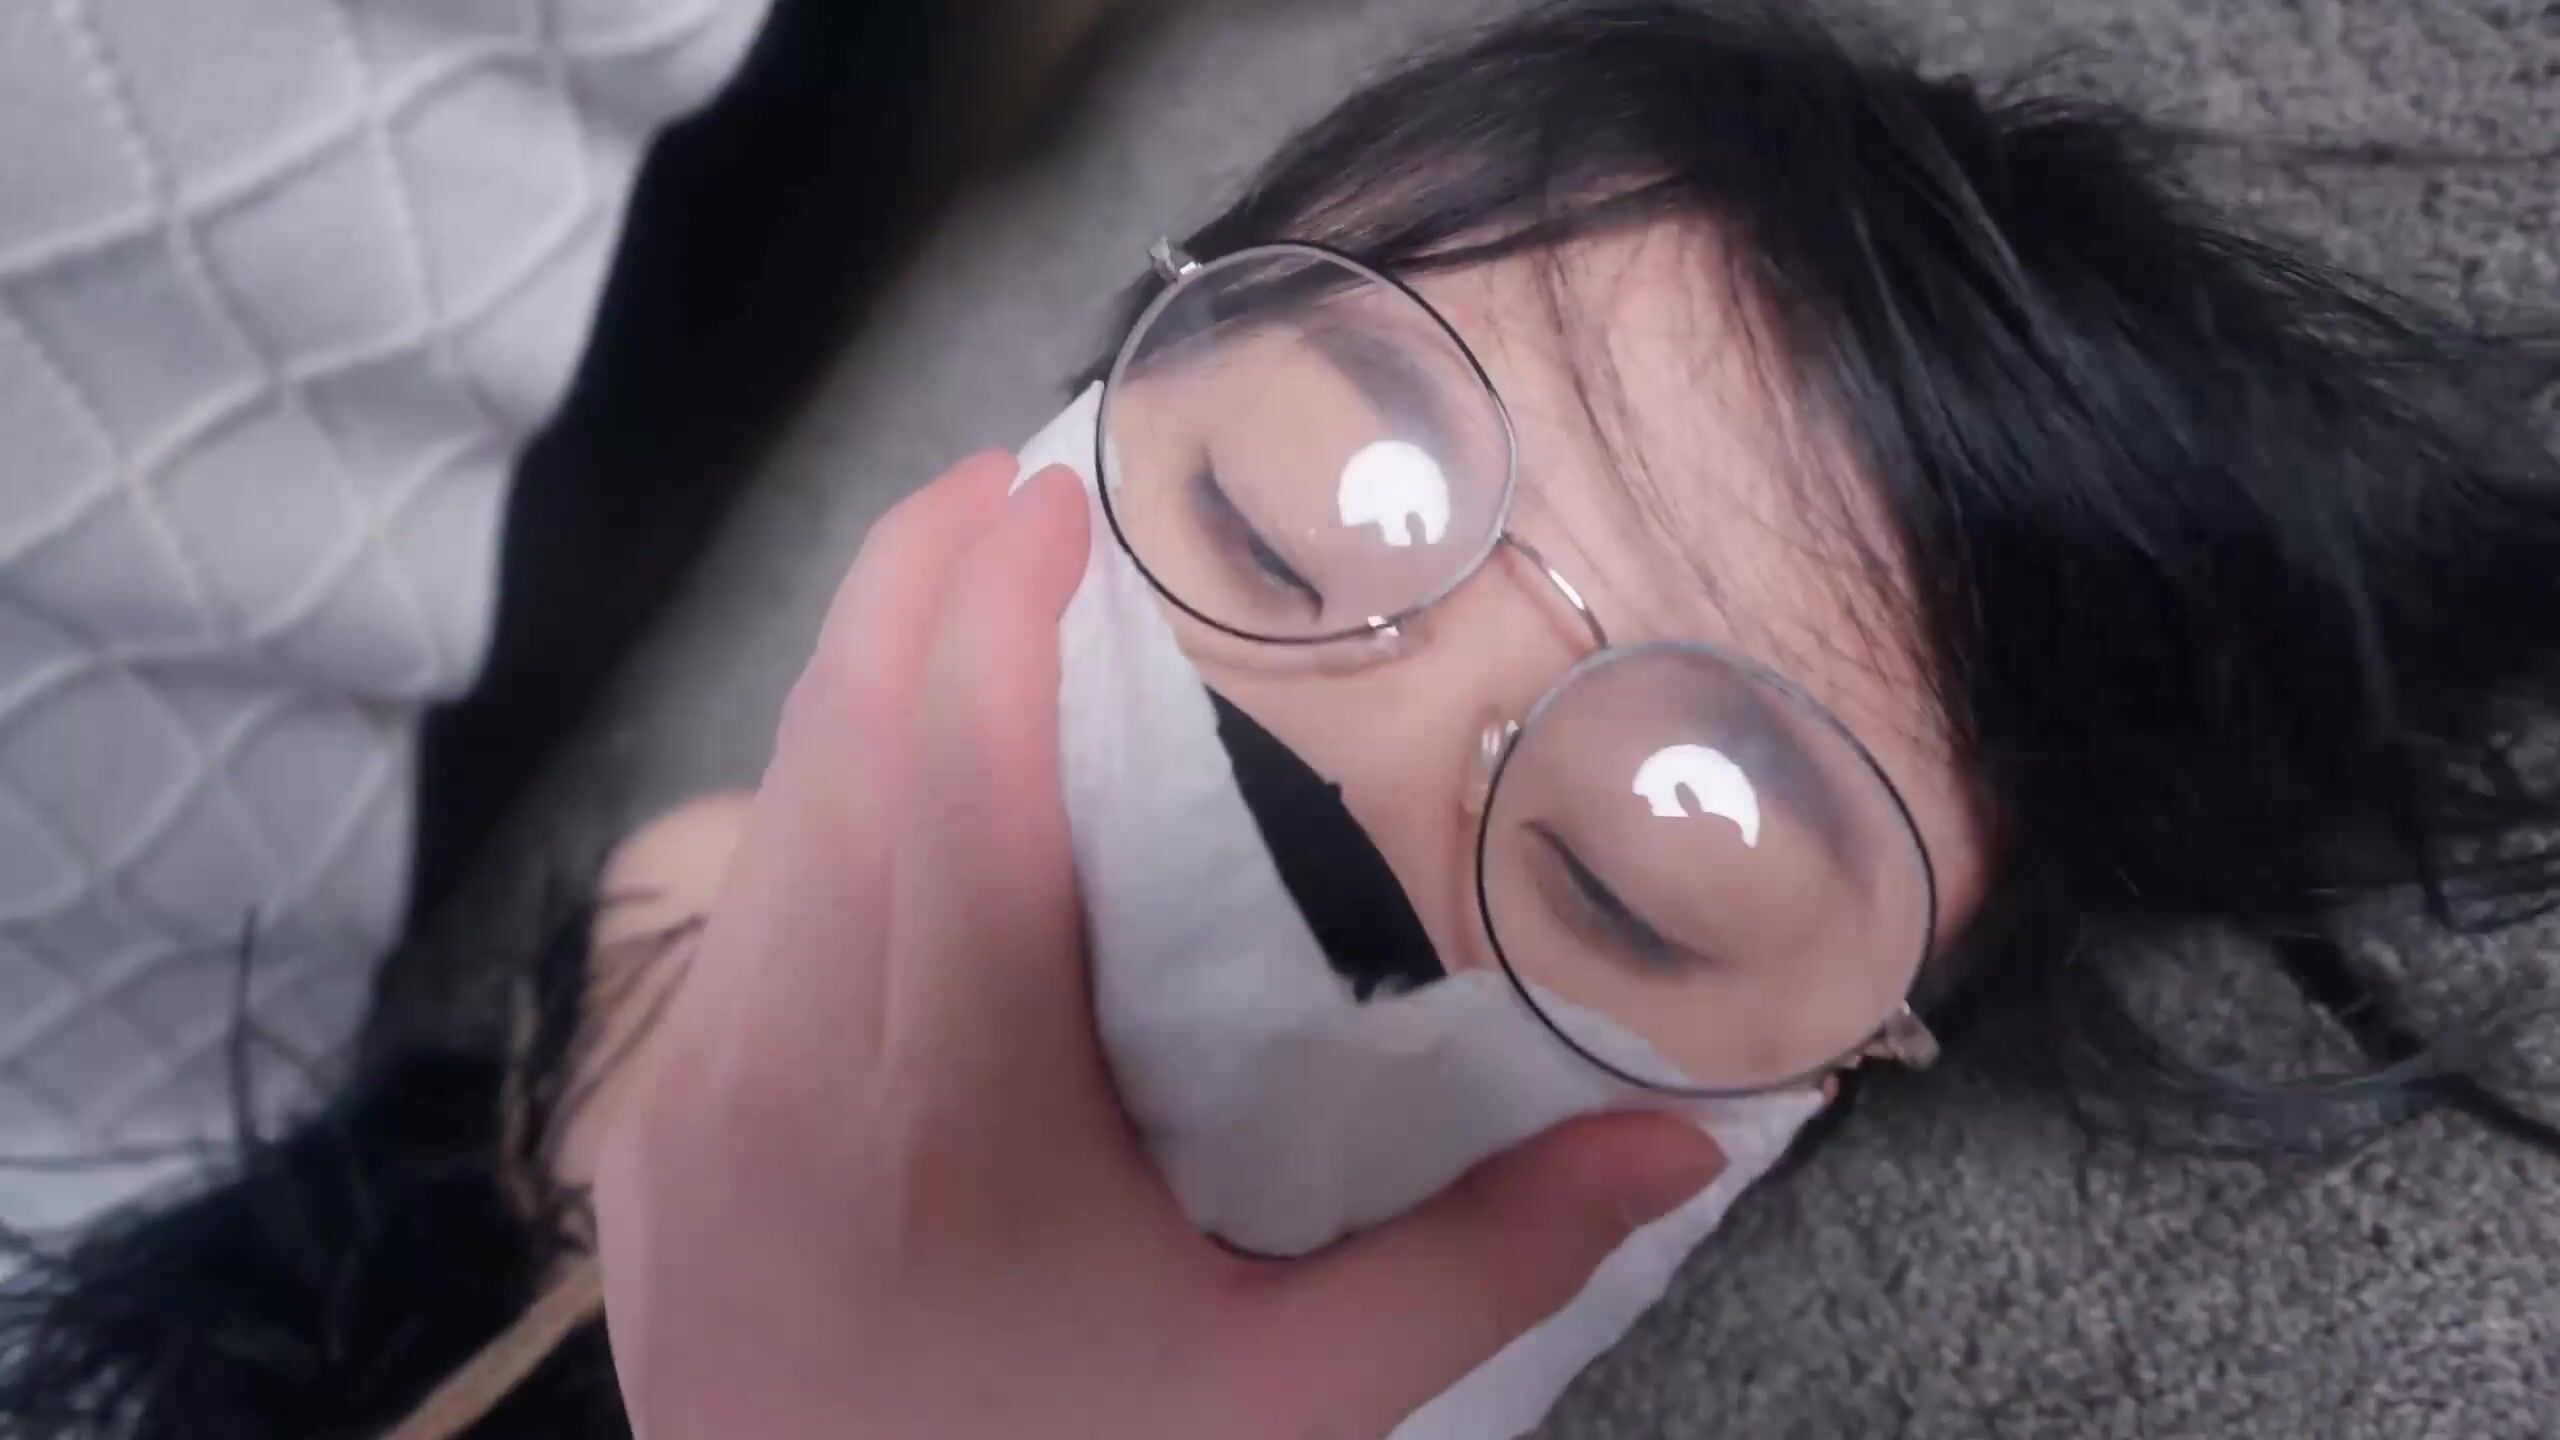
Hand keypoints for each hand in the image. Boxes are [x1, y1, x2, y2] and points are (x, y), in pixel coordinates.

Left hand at [591, 452, 1727, 1438]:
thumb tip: (1684, 1131)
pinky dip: (815, 817)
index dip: (989, 608)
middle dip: (911, 585)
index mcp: (948, 1109)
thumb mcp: (1295, 1406)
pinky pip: (737, 924)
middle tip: (1012, 482)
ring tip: (960, 606)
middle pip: (833, 748)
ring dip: (858, 692)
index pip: (947, 782)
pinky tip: (892, 810)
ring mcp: (686, 1103)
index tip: (1052, 488)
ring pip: (768, 822)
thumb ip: (1487, 1257)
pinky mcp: (643, 1140)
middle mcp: (784, 1071)